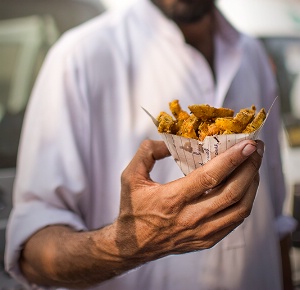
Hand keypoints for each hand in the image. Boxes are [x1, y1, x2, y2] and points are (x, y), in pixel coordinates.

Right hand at [116, 138, 263, 261]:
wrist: (132, 245)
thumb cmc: (133, 208)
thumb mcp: (130, 175)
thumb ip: (148, 152)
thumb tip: (169, 141)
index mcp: (172, 199)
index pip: (210, 177)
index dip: (232, 159)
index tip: (247, 144)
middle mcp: (190, 218)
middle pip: (232, 192)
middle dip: (249, 167)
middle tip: (256, 149)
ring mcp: (201, 232)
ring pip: (239, 208)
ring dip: (251, 184)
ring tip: (253, 164)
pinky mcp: (207, 240)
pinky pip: (234, 221)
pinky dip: (245, 201)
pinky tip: (245, 185)